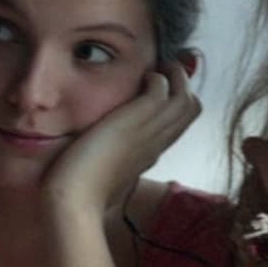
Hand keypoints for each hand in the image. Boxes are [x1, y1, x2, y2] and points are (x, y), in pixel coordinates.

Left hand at [41, 61, 199, 215]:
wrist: (76, 199)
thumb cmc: (81, 194)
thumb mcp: (100, 176)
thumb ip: (108, 164)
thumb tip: (99, 164)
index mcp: (149, 155)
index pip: (177, 124)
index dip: (175, 103)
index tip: (162, 88)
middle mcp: (157, 144)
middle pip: (191, 110)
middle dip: (183, 85)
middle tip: (164, 71)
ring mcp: (151, 133)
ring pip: (187, 99)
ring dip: (177, 77)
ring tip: (160, 67)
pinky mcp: (139, 121)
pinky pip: (164, 89)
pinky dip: (157, 77)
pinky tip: (140, 77)